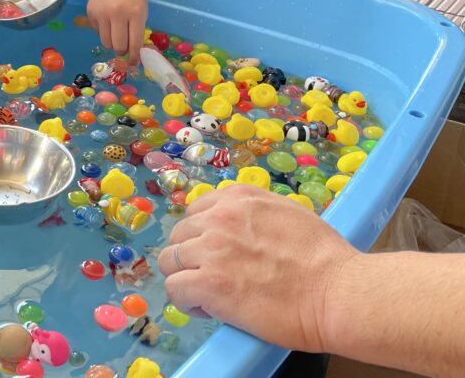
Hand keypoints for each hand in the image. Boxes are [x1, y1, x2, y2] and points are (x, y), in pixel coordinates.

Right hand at [87, 0, 146, 61]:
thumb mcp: (142, 7)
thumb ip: (138, 28)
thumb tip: (132, 51)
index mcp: (135, 12)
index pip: (134, 42)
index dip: (134, 57)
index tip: (133, 64)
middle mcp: (118, 14)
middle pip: (118, 46)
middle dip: (122, 51)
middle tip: (124, 48)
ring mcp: (102, 14)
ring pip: (106, 42)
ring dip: (112, 42)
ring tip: (116, 33)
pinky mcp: (91, 13)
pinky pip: (98, 32)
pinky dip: (104, 31)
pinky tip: (107, 19)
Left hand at [157, 185, 357, 352]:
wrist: (338, 292)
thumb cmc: (325, 260)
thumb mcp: (286, 214)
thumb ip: (252, 215)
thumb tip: (235, 230)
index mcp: (238, 198)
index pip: (195, 212)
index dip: (201, 237)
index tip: (215, 255)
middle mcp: (219, 217)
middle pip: (179, 236)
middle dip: (191, 258)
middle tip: (212, 278)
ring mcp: (211, 249)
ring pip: (170, 262)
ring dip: (185, 278)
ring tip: (208, 296)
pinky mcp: (209, 283)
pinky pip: (175, 289)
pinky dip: (186, 301)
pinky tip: (206, 309)